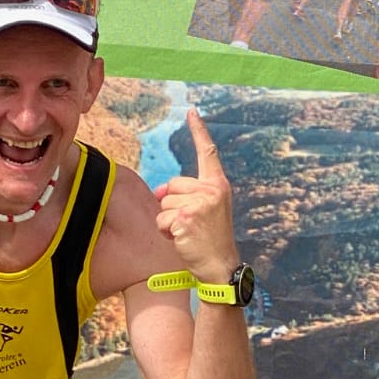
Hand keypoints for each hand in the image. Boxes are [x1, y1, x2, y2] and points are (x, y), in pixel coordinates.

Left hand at [154, 107, 237, 282]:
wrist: (220, 267)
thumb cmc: (210, 240)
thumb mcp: (204, 211)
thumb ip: (185, 195)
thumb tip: (158, 191)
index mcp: (218, 185)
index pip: (207, 153)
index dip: (198, 131)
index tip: (191, 111)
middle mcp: (211, 190)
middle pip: (172, 185)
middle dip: (173, 205)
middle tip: (191, 224)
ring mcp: (199, 203)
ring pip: (164, 203)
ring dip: (168, 221)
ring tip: (187, 233)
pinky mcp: (186, 217)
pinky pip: (161, 219)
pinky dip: (166, 232)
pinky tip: (182, 240)